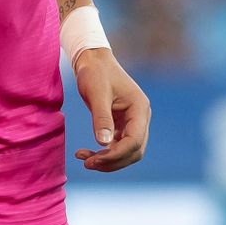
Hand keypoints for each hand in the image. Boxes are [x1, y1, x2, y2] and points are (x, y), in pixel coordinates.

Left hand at [73, 49, 150, 171]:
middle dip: (112, 161)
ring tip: (84, 159)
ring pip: (127, 152)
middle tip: (87, 164)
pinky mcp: (122, 124)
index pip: (135, 140)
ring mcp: (133, 121)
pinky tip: (87, 153)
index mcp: (140, 108)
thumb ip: (101, 118)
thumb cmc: (95, 73)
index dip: (116, 154)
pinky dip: (104, 153)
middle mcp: (141, 117)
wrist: (93, 61)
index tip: (94, 159)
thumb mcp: (97, 94)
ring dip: (108, 160)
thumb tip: (104, 143)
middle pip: (134, 151)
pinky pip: (118, 146)